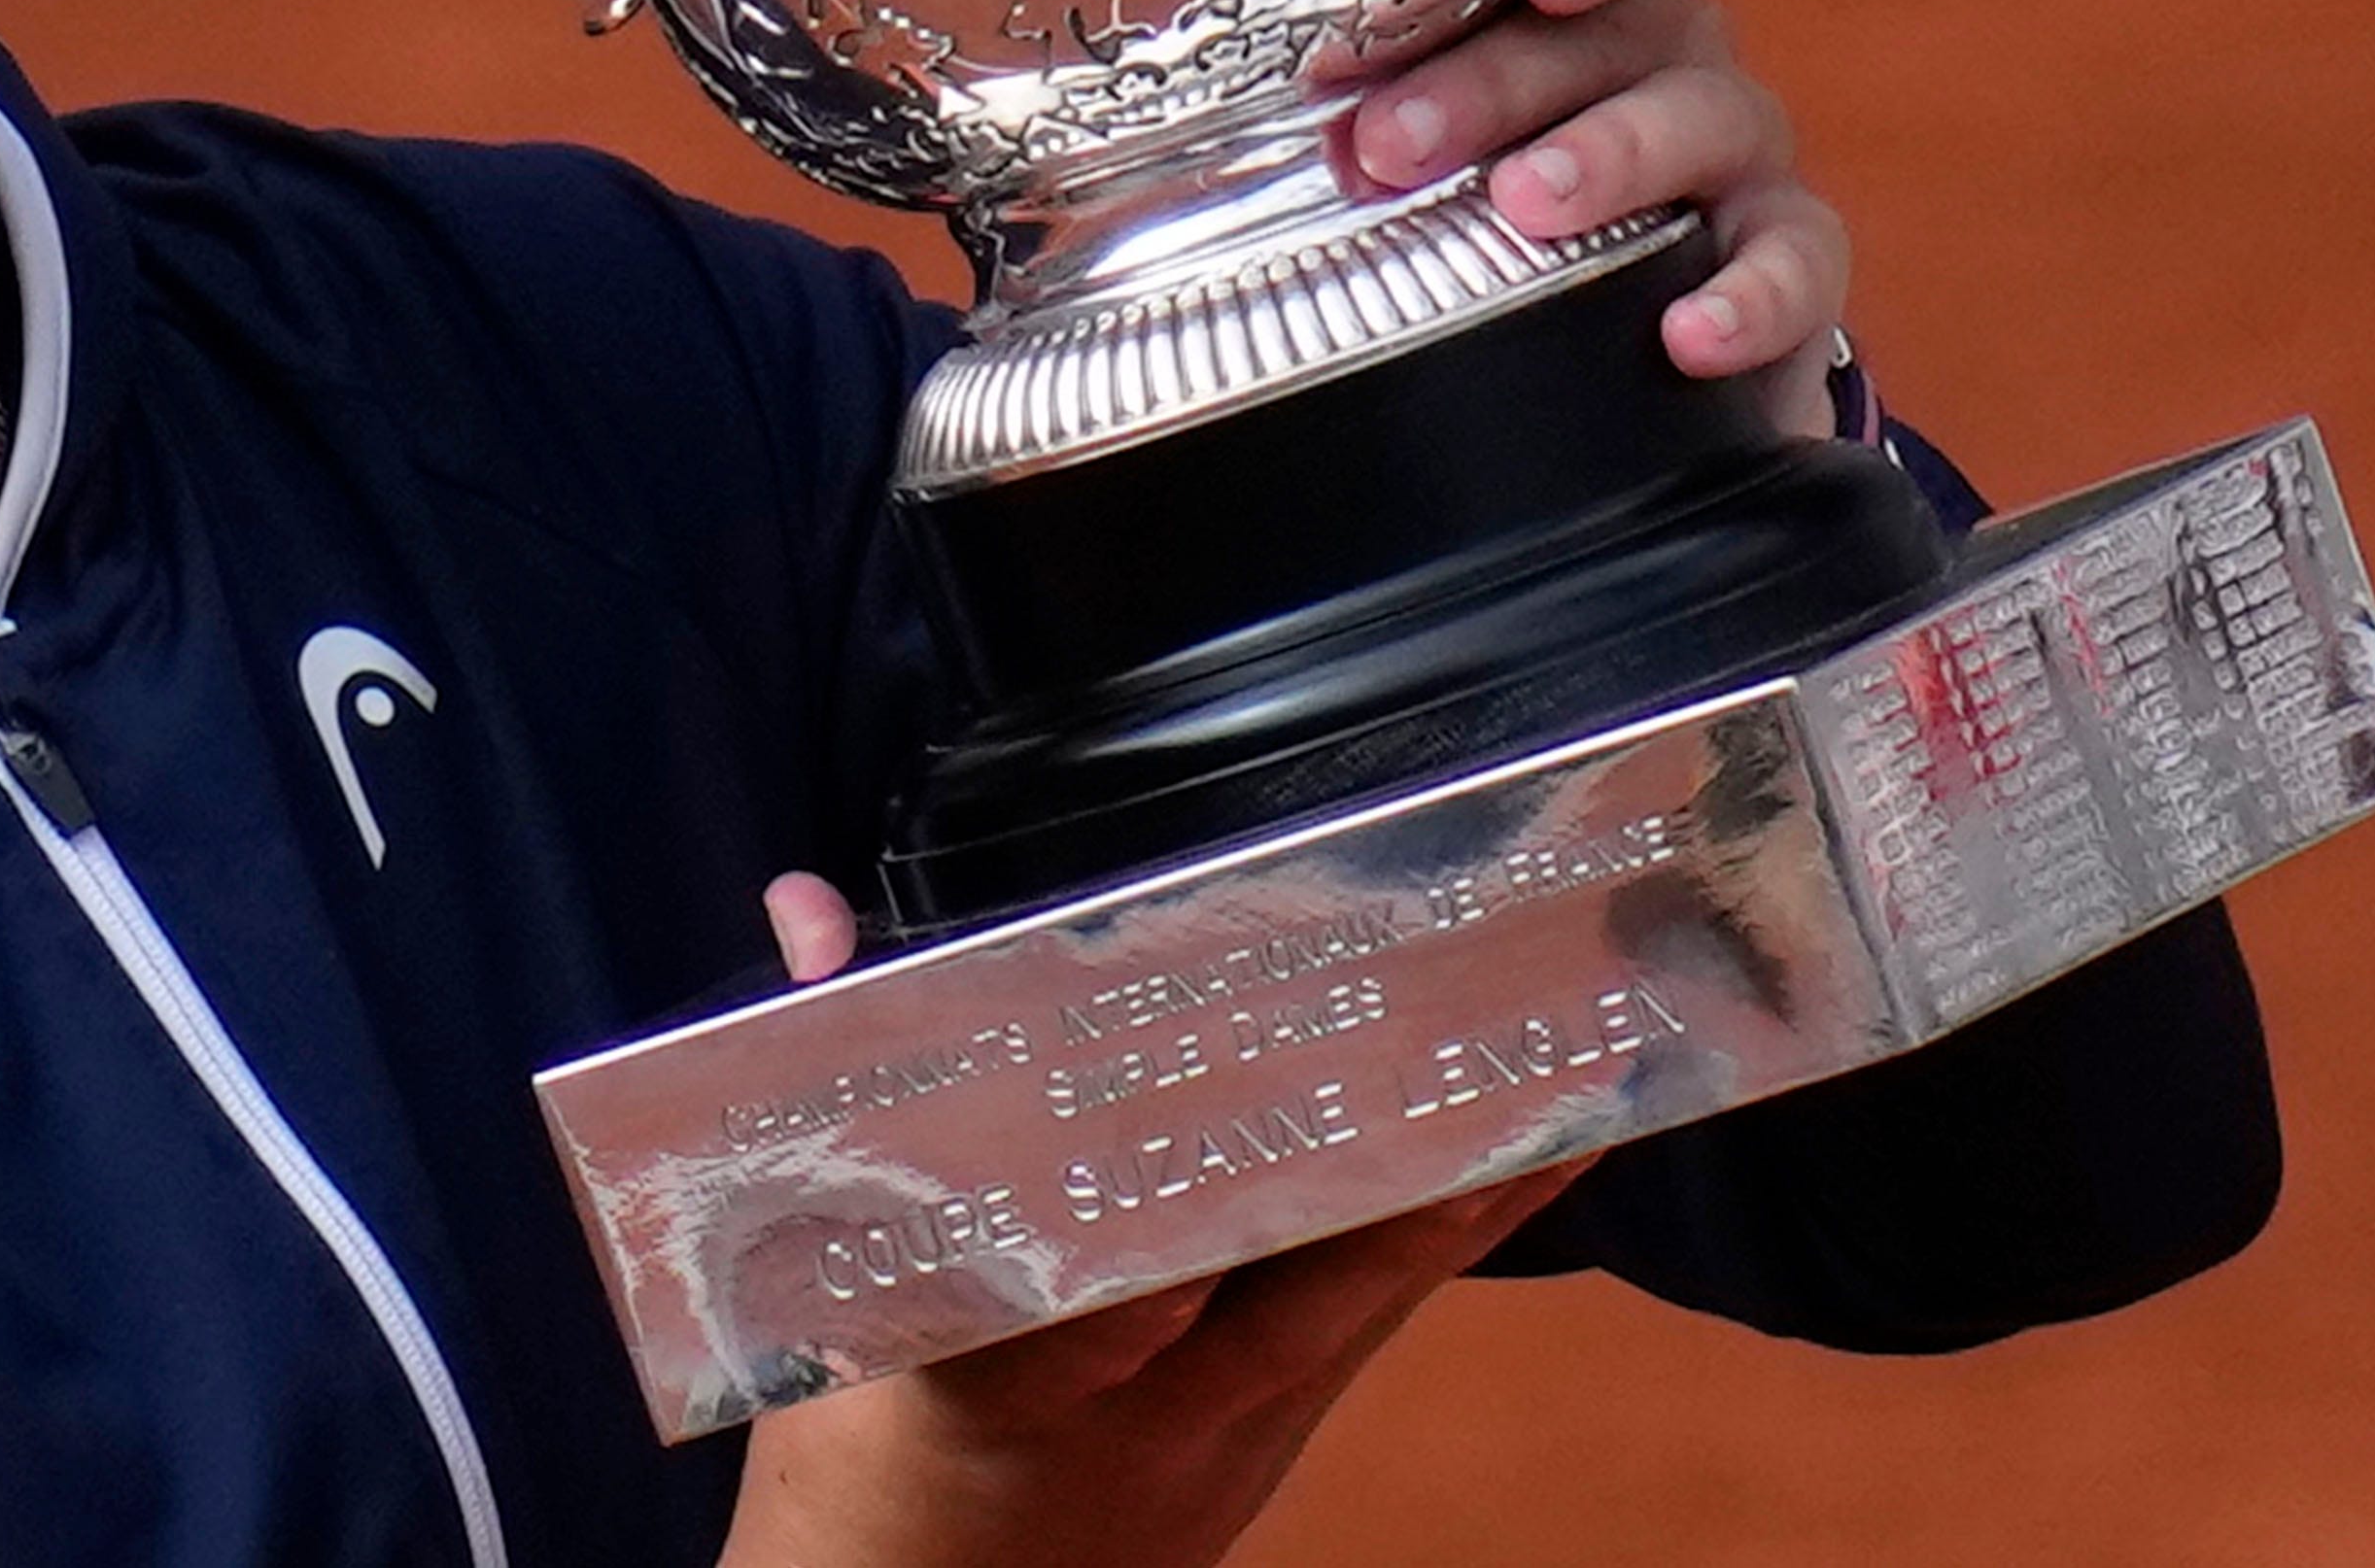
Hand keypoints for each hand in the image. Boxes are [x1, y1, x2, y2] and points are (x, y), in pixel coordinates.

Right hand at [720, 877, 1567, 1567]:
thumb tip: (810, 912)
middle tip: (1458, 1020)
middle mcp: (1142, 1411)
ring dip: (1462, 1179)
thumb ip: (835, 1094)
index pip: (1105, 1281)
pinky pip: (1379, 1312)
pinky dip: (1453, 1220)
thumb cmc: (861, 1462)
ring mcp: (1230, 1429)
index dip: (1179, 1183)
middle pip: (1284, 1280)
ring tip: (1564, 1056)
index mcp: (1007, 1380)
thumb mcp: (814, 1294)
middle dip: (1371, 1153)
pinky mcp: (1279, 1429)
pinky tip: (1544, 1140)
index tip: (1242, 1061)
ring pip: (1364, 1292)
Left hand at [1334, 0, 1850, 436]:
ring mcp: (1739, 152)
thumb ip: (1353, 131)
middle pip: (1616, 29)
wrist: (1625, 357)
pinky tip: (1688, 335)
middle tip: (1393, 142)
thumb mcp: (1425, 161)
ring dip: (1611, 154)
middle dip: (1499, 79)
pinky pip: (1796, 257)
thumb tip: (1197, 167)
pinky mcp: (1789, 256)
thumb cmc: (1494, 220)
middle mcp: (1671, 57)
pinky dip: (1750, 295)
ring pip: (1705, 119)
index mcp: (1582, 8)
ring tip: (1525, 204)